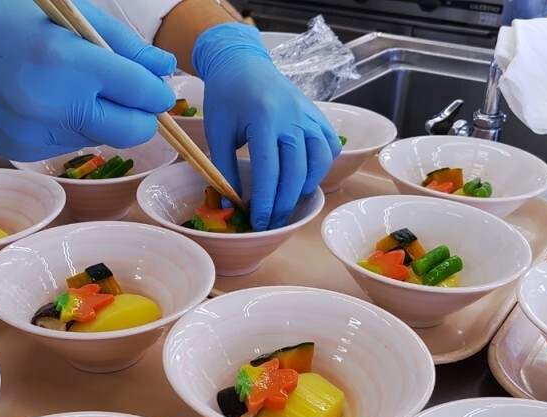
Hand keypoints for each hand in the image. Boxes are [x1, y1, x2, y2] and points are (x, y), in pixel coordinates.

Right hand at [0, 0, 177, 160]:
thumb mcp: (67, 11)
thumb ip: (121, 42)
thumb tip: (165, 68)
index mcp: (65, 61)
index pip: (141, 92)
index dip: (158, 90)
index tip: (157, 82)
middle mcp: (51, 105)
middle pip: (133, 131)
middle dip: (142, 114)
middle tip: (131, 91)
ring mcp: (34, 134)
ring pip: (103, 137)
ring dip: (104, 116)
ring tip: (73, 84)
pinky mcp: (21, 151)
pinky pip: (71, 144)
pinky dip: (73, 125)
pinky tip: (47, 99)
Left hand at [193, 23, 340, 230]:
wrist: (242, 64)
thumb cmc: (226, 97)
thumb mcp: (217, 132)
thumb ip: (224, 168)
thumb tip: (231, 203)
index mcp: (264, 119)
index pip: (269, 171)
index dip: (266, 201)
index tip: (260, 221)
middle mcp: (292, 117)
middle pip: (296, 171)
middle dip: (285, 203)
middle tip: (273, 221)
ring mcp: (309, 115)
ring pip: (320, 160)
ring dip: (306, 186)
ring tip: (289, 200)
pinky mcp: (317, 115)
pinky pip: (329, 146)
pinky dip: (322, 166)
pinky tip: (306, 177)